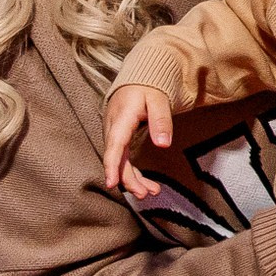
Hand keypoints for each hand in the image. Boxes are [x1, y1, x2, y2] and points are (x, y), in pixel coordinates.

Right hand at [102, 84, 174, 199]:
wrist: (136, 81)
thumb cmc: (146, 88)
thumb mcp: (158, 99)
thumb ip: (161, 120)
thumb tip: (164, 144)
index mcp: (120, 120)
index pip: (114, 146)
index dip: (111, 166)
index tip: (111, 183)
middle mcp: (113, 130)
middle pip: (116, 159)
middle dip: (129, 179)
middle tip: (146, 194)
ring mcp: (114, 137)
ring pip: (119, 162)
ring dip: (133, 179)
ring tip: (151, 192)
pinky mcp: (119, 141)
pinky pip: (122, 160)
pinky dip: (132, 173)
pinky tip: (145, 183)